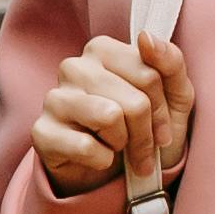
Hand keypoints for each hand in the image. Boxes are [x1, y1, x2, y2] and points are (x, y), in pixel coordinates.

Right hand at [31, 29, 193, 205]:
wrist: (111, 177)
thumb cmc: (144, 128)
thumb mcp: (173, 95)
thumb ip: (170, 61)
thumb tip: (145, 37)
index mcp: (103, 50)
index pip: (150, 76)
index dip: (163, 110)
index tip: (161, 129)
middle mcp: (74, 67)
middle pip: (135, 101)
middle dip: (146, 133)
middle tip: (144, 148)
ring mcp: (54, 98)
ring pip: (110, 118)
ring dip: (124, 144)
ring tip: (118, 147)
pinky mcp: (41, 131)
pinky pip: (86, 146)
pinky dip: (102, 160)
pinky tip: (98, 157)